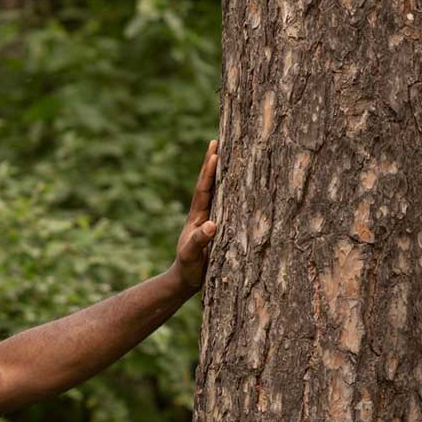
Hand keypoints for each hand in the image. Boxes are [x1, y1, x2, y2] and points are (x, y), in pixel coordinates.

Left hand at [171, 139, 218, 290]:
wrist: (185, 281)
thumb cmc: (188, 268)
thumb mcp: (191, 255)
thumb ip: (199, 241)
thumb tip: (212, 224)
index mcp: (196, 216)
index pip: (203, 189)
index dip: (208, 171)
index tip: (214, 152)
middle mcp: (203, 213)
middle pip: (208, 183)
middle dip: (212, 163)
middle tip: (216, 140)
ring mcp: (209, 218)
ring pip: (216, 191)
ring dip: (222, 173)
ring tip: (226, 153)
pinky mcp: (217, 226)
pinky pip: (224, 203)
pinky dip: (229, 190)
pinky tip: (236, 182)